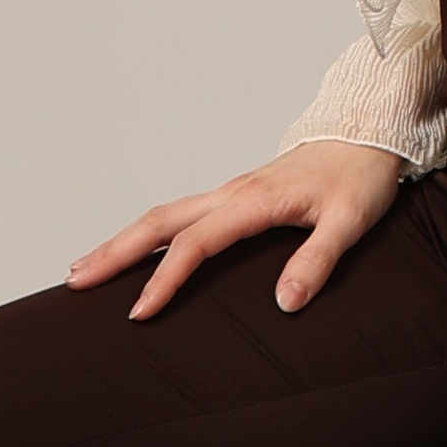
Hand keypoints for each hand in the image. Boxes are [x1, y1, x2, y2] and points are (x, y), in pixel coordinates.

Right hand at [67, 141, 405, 320]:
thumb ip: (318, 260)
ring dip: (124, 240)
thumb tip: (285, 303)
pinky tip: (138, 251)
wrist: (370, 134)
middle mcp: (234, 192)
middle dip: (115, 250)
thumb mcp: (352, 222)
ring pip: (165, 213)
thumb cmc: (362, 177)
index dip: (165, 277)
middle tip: (75, 282)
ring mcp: (233, 192)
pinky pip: (182, 214)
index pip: (197, 242)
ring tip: (86, 268)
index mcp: (256, 200)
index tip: (140, 312)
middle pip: (160, 220)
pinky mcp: (238, 195)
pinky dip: (148, 232)